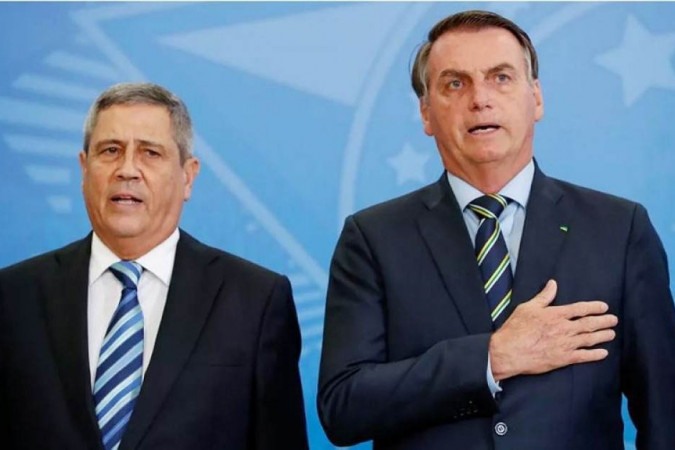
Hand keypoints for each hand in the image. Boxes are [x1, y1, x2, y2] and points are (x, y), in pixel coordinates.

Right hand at [489, 279, 616, 380]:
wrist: (509, 351)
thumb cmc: (515, 328)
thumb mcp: (527, 307)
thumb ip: (543, 297)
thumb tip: (553, 284)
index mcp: (555, 314)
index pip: (580, 309)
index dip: (594, 307)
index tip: (604, 307)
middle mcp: (564, 328)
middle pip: (589, 324)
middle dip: (603, 321)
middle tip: (613, 320)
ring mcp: (565, 344)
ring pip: (589, 339)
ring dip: (602, 336)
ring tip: (612, 334)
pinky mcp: (563, 359)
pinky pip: (584, 356)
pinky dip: (595, 355)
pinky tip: (603, 353)